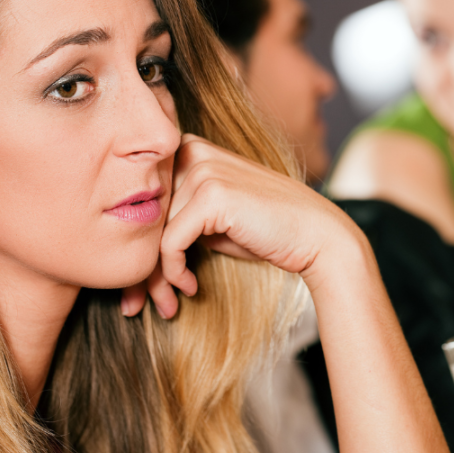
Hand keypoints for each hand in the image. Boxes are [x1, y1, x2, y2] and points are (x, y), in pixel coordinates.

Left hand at [123, 134, 360, 317]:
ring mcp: (204, 171)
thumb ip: (179, 216)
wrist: (317, 236)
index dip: (139, 240)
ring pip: (154, 232)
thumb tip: (136, 244)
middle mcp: (195, 152)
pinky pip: (171, 242)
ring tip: (168, 303)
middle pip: (145, 214)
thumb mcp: (214, 219)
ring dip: (157, 277)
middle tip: (143, 301)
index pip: (145, 196)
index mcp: (192, 150)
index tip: (141, 282)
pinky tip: (190, 287)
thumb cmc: (267, 231)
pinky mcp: (212, 196)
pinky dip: (173, 271)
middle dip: (141, 264)